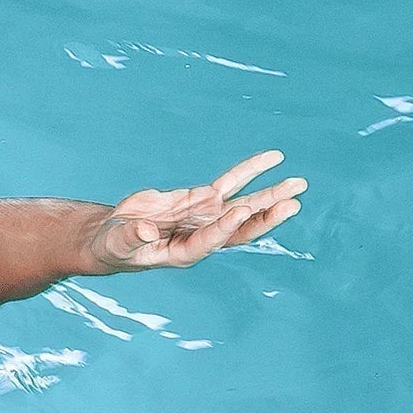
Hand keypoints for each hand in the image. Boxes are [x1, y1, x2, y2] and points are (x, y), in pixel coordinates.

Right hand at [94, 151, 305, 270]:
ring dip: (270, 195)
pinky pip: (230, 184)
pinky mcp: (200, 199)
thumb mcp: (118, 243)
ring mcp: (205, 216)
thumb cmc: (116, 246)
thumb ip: (132, 236)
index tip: (241, 212)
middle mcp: (203, 235)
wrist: (115, 238)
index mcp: (184, 252)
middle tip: (293, 203)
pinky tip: (272, 159)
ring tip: (298, 184)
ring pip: (243, 204)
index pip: (211, 239)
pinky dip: (249, 171)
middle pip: (241, 227)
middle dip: (266, 216)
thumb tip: (146, 230)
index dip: (226, 227)